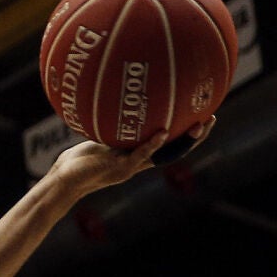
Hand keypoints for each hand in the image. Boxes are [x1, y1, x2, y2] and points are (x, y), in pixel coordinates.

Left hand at [45, 116, 214, 196]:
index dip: (188, 132)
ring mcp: (132, 167)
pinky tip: (162, 132)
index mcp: (139, 155)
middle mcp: (140, 162)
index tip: (204, 113)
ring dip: (183, 141)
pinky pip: (139, 155)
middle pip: (176, 149)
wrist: (64, 180)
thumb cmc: (80, 158)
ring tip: (199, 125)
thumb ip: (113, 123)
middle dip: (196, 136)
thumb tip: (120, 96)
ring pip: (165, 155)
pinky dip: (151, 144)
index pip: (171, 143)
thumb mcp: (100, 137)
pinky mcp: (119, 169)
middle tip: (212, 117)